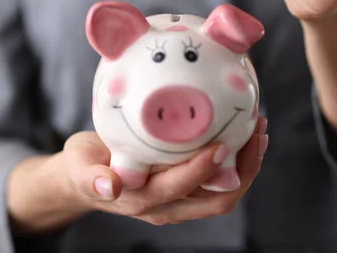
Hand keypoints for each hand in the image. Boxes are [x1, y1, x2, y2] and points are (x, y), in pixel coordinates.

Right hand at [62, 117, 267, 225]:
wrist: (85, 177)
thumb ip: (90, 177)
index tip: (220, 143)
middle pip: (216, 199)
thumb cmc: (83, 165)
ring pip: (224, 193)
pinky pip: (220, 183)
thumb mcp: (78, 167)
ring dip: (247, 165)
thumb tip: (108, 187)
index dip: (202, 170)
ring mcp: (179, 201)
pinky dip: (238, 163)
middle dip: (243, 168)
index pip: (179, 188)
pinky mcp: (186, 191)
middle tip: (255, 130)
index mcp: (141, 199)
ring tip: (258, 130)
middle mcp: (166, 206)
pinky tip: (244, 136)